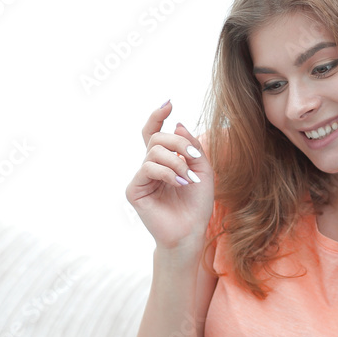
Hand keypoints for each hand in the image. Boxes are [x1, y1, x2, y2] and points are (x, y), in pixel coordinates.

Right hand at [125, 101, 214, 249]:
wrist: (191, 232)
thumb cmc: (197, 205)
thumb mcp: (203, 170)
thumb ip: (192, 147)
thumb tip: (177, 124)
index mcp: (164, 161)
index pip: (155, 133)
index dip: (158, 116)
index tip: (169, 103)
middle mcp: (149, 166)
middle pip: (156, 138)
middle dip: (177, 143)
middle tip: (193, 157)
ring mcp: (140, 178)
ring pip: (153, 152)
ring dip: (176, 162)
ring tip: (188, 179)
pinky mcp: (134, 190)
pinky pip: (147, 168)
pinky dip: (166, 173)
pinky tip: (179, 184)